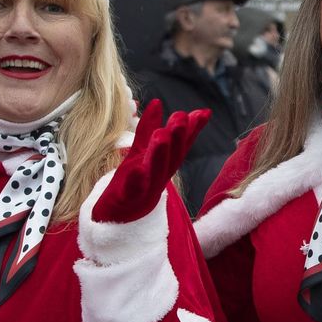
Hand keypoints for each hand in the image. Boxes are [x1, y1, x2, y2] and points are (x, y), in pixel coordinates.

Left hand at [92, 101, 209, 223]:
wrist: (117, 219)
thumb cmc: (132, 182)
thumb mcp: (140, 151)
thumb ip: (148, 128)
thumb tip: (157, 101)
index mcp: (164, 165)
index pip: (181, 146)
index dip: (192, 130)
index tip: (204, 113)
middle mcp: (159, 177)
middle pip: (172, 157)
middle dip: (178, 137)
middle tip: (181, 116)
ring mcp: (144, 189)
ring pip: (155, 171)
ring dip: (160, 154)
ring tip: (162, 135)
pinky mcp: (127, 200)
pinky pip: (132, 190)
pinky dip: (136, 180)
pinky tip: (136, 169)